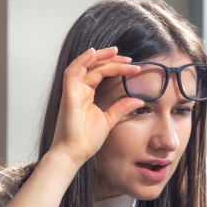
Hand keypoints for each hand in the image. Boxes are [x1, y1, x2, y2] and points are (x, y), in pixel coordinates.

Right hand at [49, 46, 144, 165]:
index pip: (101, 73)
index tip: (133, 66)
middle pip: (94, 66)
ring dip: (98, 56)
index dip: (116, 67)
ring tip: (115, 52)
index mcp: (86, 94)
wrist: (74, 154)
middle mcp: (78, 90)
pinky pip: (72, 73)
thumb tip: (139, 100)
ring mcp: (72, 92)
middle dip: (111, 59)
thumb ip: (121, 108)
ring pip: (83, 65)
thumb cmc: (86, 140)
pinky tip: (93, 53)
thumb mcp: (109, 120)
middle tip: (128, 57)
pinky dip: (81, 61)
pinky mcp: (68, 96)